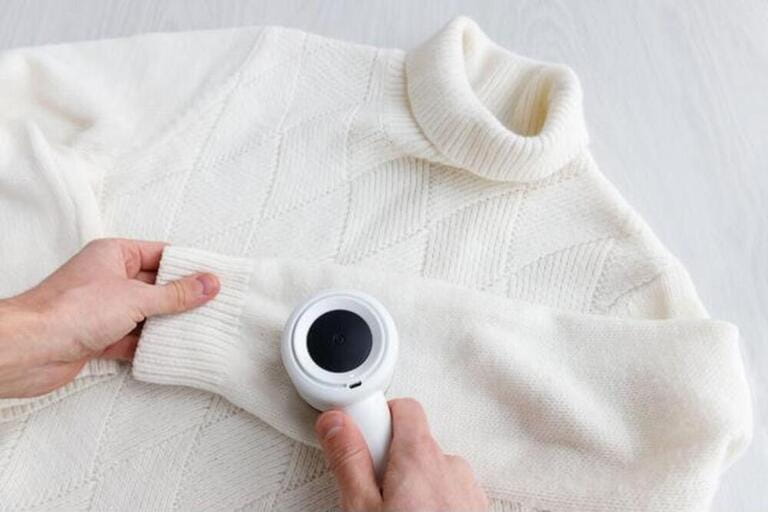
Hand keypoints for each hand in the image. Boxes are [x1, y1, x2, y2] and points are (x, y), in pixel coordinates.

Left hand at [0, 238, 218, 397]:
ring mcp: (103, 309)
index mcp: (115, 255)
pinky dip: (150, 345)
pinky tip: (172, 350)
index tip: (215, 278)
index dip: (189, 265)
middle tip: (215, 306)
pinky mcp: (99, 336)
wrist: (30, 350)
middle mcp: (109, 278)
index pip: (161, 254)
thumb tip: (209, 283)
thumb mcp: (136, 297)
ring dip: (168, 323)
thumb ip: (176, 294)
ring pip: (146, 314)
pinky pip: (133, 338)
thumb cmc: (73, 311)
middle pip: (156, 285)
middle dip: (182, 297)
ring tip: (202, 329)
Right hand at [315, 398, 487, 511]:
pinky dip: (430, 505)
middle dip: (389, 463)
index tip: (354, 439)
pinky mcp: (475, 511)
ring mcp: (467, 491)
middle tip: (369, 495)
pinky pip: (448, 495)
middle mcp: (451, 466)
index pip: (401, 408)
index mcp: (421, 455)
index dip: (374, 420)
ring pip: (430, 473)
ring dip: (410, 488)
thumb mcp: (362, 511)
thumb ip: (349, 460)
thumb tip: (336, 423)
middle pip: (413, 443)